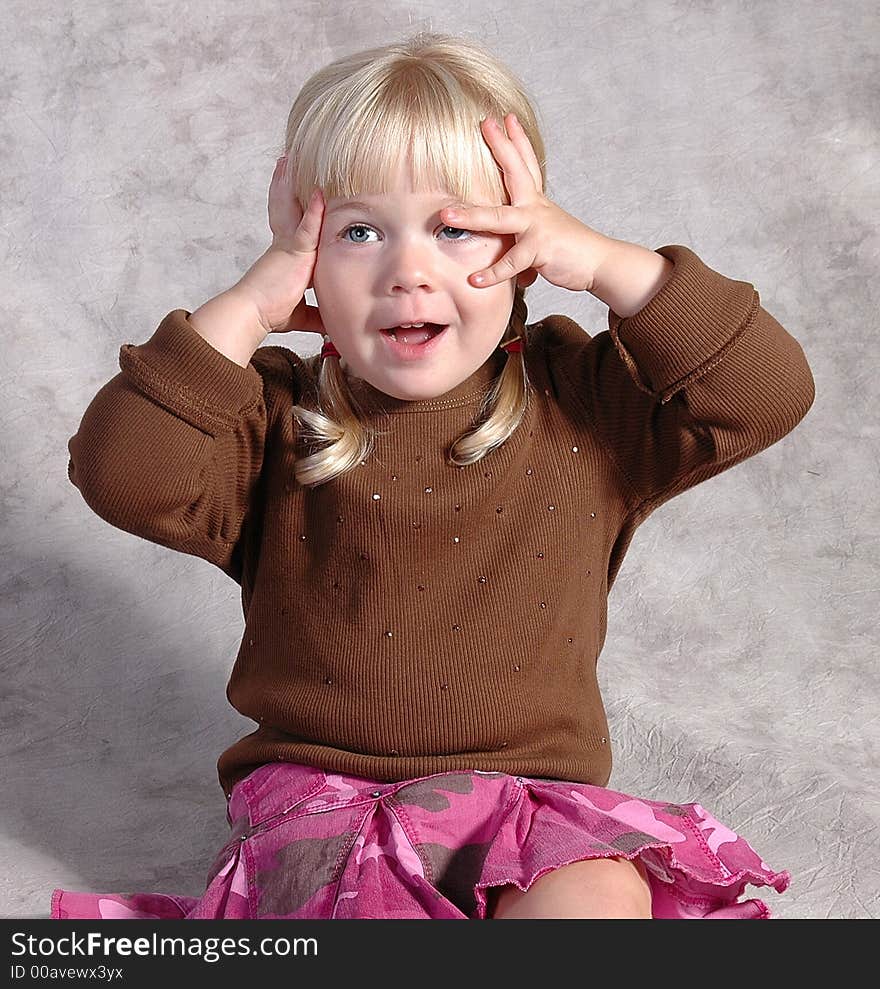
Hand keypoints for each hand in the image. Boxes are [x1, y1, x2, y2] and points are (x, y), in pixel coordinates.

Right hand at [234, 154, 326, 335]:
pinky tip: (321, 192)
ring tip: (295, 157)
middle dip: (286, 184)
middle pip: (286, 206)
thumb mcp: (299, 313)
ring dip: (294, 182)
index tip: (298, 192)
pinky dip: (315, 209)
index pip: (290, 225)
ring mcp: (288, 245)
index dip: (292, 207)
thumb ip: (315, 314)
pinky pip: (307, 226)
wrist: (251, 312)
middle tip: (287, 161)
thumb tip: (330, 326)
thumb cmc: (269, 313)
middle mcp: (284, 245)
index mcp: (285, 256)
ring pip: (294, 207)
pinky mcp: (293, 251)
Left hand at [441, 114, 614, 293]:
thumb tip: (512, 246)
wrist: (600, 264)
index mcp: (537, 203)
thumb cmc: (572, 251)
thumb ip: (524, 235)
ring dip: (472, 216)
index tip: (505, 117)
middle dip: (500, 147)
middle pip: (516, 172)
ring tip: (447, 215)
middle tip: (485, 123)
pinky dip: (492, 273)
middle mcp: (536, 209)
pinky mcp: (539, 250)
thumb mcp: (546, 234)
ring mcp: (537, 227)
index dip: (516, 140)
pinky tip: (474, 279)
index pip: (526, 165)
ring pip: (500, 218)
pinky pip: (511, 262)